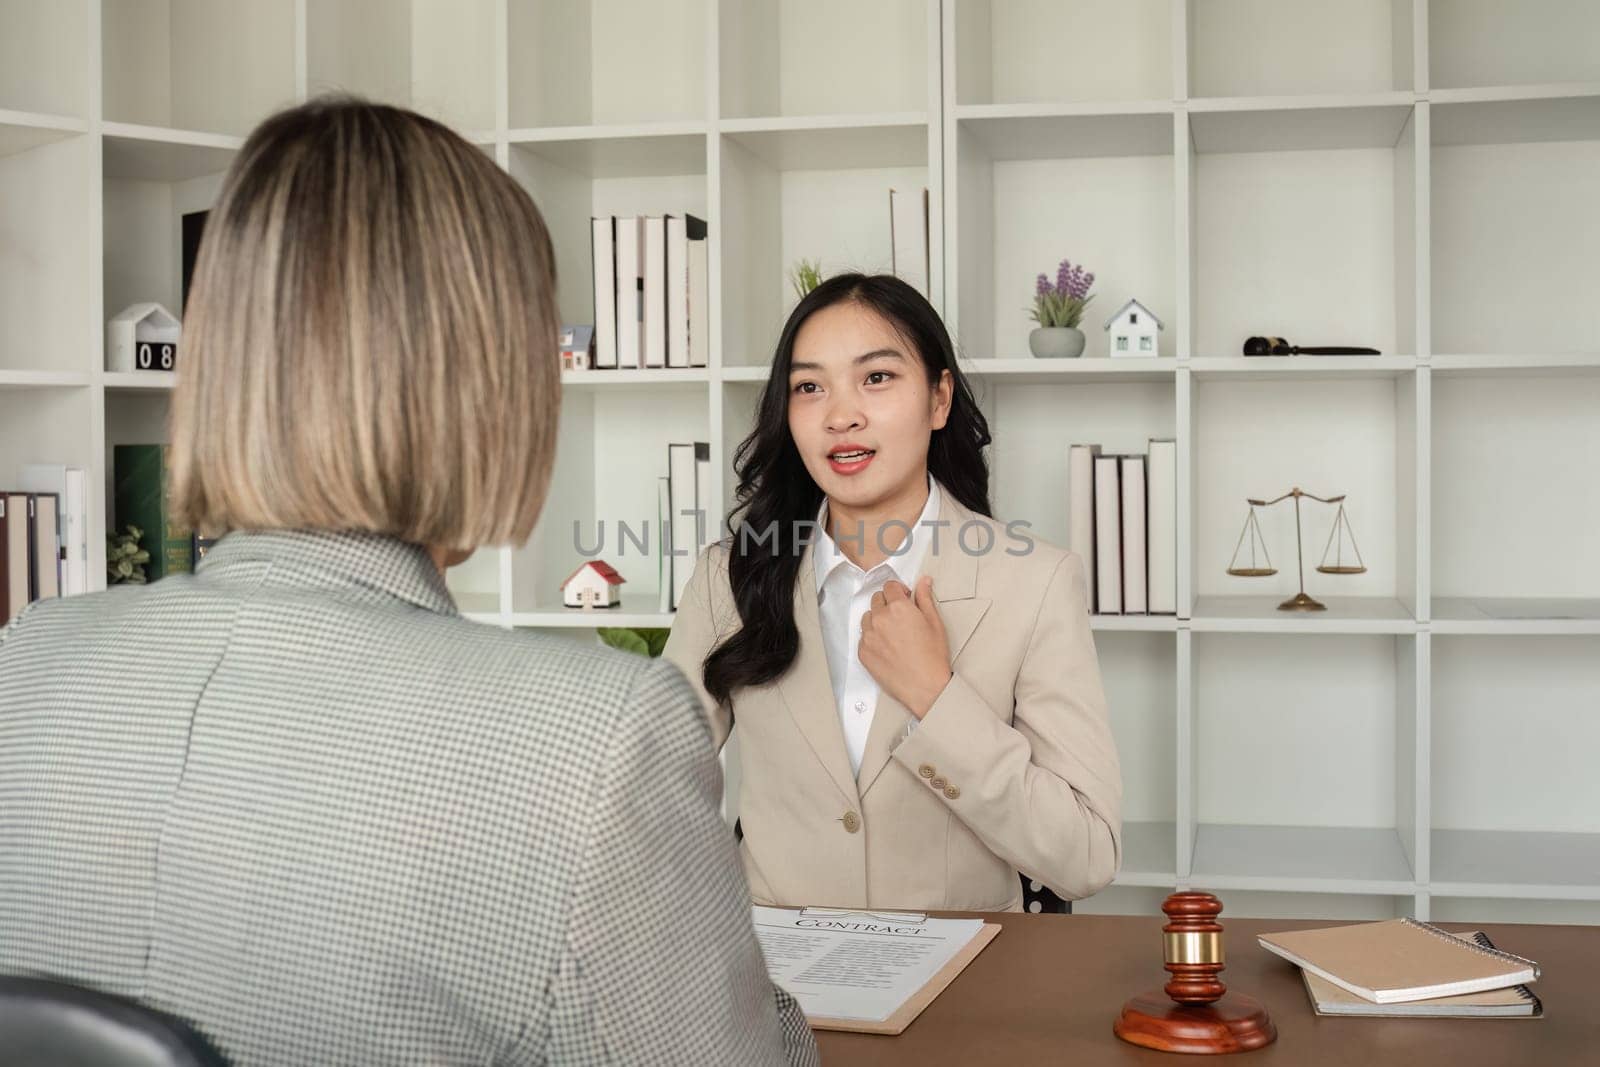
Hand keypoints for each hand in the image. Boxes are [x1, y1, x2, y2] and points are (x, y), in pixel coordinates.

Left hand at [857, 576, 952, 719]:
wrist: (925, 687)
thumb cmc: (932, 658)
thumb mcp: (934, 623)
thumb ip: (925, 598)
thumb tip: (923, 582)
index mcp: (898, 608)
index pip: (889, 586)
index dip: (899, 591)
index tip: (904, 598)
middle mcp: (880, 619)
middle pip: (877, 599)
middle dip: (888, 603)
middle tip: (901, 617)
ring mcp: (869, 636)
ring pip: (867, 617)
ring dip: (877, 619)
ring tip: (893, 633)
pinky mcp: (863, 652)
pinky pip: (863, 637)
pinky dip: (872, 637)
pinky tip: (887, 646)